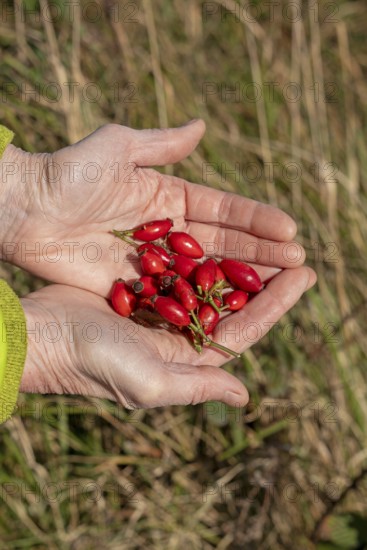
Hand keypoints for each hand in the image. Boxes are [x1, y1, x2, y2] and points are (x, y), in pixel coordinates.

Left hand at [1, 121, 305, 296]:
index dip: (257, 219)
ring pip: (207, 272)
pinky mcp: (137, 286)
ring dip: (242, 279)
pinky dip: (205, 302)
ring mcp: (155, 262)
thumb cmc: (69, 174)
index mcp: (169, 196)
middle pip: (223, 243)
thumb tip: (202, 127)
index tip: (289, 230)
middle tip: (298, 263)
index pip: (223, 210)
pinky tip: (234, 310)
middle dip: (261, 253)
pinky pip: (178, 295)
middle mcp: (169, 231)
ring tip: (281, 286)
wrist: (26, 209)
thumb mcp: (116, 148)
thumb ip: (161, 144)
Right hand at [20, 266, 314, 407]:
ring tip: (268, 237)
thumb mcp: (149, 382)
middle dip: (266, 280)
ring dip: (239, 262)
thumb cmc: (92, 362)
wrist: (42, 335)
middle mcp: (179, 335)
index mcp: (187, 358)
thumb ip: (197, 387)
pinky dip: (203, 251)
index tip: (304, 276)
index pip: (243, 330)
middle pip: (233, 305)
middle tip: (296, 253)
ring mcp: (161, 310)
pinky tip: (221, 232)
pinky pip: (182, 266)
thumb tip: (245, 395)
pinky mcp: (142, 287)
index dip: (276, 304)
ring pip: (211, 283)